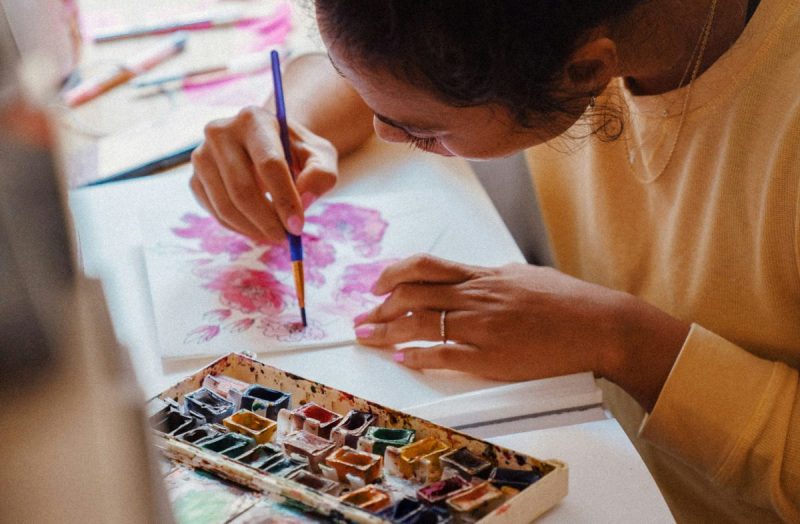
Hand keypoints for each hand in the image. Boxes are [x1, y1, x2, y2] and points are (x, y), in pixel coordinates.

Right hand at [190, 106, 337, 241]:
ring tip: (276, 235)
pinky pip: (215, 213)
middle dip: (267, 221)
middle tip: (286, 238)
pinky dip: (239, 228)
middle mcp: (220, 132)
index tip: (297, 227)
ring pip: (226, 205)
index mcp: (254, 119)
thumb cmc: (296, 151)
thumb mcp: (320, 156)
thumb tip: (302, 201)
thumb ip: (321, 175)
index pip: (269, 164)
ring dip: (253, 229)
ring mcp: (202, 155)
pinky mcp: (194, 178)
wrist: (267, 144)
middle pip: (242, 188)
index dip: (284, 199)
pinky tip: (258, 227)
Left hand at [354, 255, 688, 408]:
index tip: (376, 285)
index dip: (392, 274)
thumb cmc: (567, 301)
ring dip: (386, 331)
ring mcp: (482, 326)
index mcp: (484, 275)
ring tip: (367, 338)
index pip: (424, 267)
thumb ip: (491, 277)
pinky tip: (403, 358)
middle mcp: (477, 296)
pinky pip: (444, 355)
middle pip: (412, 295)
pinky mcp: (491, 357)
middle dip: (378, 307)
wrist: (599, 325)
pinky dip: (418, 356)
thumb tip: (468, 278)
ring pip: (419, 324)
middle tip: (361, 318)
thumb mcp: (524, 275)